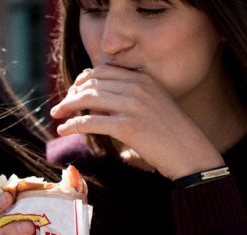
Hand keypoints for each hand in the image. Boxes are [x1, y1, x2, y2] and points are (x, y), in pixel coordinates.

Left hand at [50, 65, 223, 178]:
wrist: (190, 153)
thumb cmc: (168, 134)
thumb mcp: (150, 106)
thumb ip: (126, 99)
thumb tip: (94, 105)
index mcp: (143, 79)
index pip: (103, 70)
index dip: (82, 80)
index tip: (72, 92)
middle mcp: (138, 87)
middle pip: (92, 83)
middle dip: (71, 94)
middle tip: (60, 107)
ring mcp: (133, 106)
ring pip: (87, 99)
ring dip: (66, 107)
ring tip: (56, 116)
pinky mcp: (127, 127)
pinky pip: (90, 121)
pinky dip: (72, 125)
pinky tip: (63, 130)